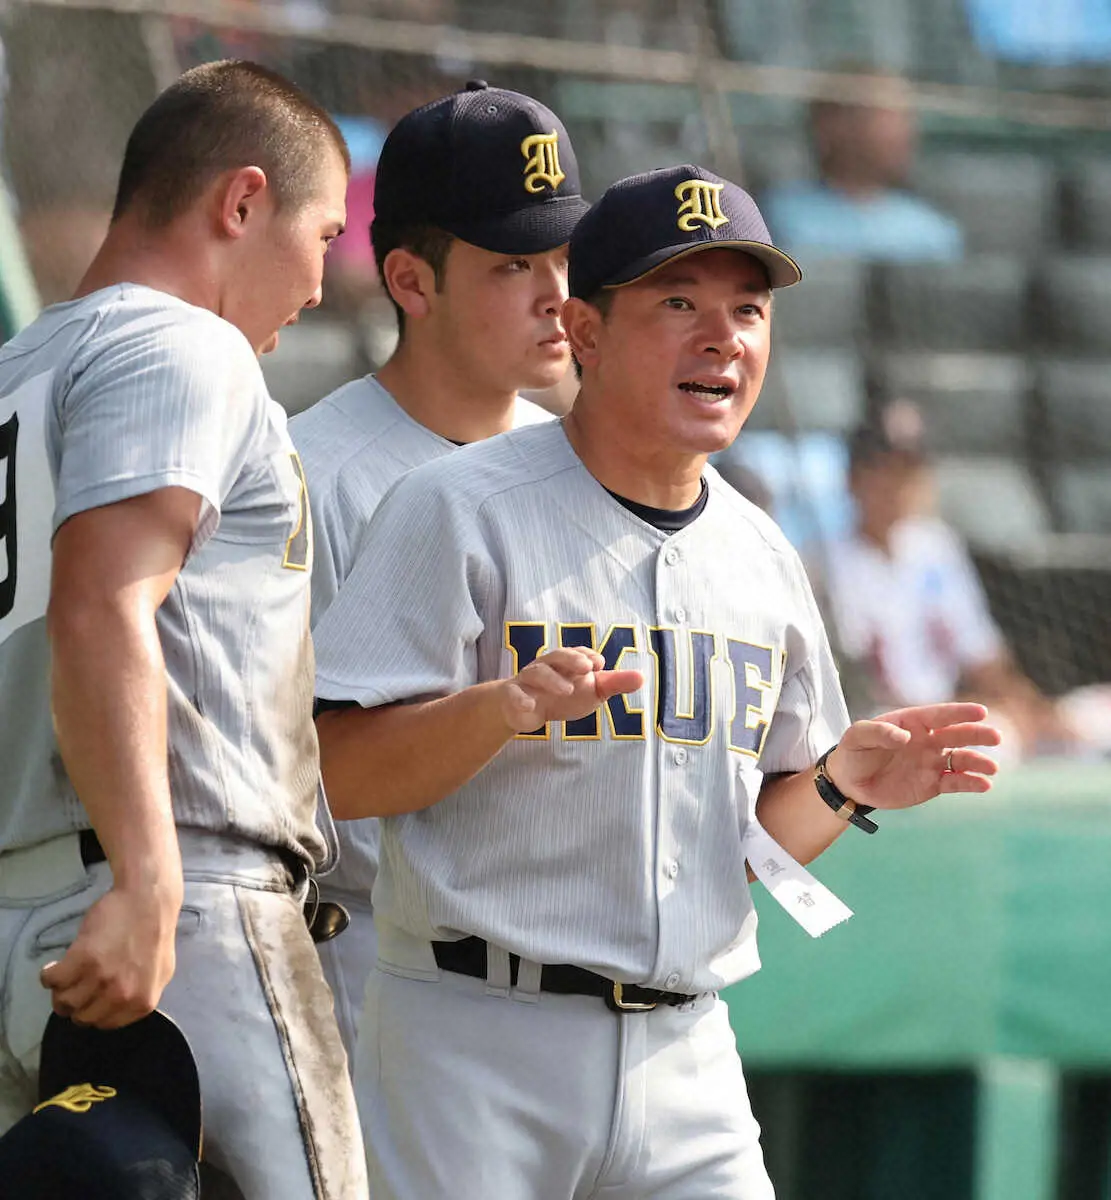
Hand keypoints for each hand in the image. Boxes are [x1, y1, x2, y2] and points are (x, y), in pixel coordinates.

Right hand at [39, 882, 180, 1028]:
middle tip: (73, 987)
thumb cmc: (154, 931)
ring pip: (64, 1001)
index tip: (88, 999)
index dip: (92, 1011)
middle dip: (74, 1004)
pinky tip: (54, 966)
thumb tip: (120, 1009)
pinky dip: (48, 976)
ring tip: (64, 976)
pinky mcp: (83, 959)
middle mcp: (121, 996)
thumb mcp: (159, 972)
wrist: (148, 899)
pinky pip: (52, 980)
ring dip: (59, 991)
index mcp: (141, 1003)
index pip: (103, 1024)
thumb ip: (140, 994)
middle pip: (81, 1017)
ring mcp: (101, 978)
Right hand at [500, 647, 642, 733]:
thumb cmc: (561, 693)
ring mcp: (527, 681)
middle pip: (556, 656)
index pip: (577, 653)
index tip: (599, 664)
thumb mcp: (591, 690)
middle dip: (571, 659)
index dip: (587, 656)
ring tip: (567, 690)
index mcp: (565, 662)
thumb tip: (642, 677)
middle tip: (587, 668)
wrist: (522, 709)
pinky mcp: (513, 697)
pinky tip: (529, 706)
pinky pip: (513, 694)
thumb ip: (614, 683)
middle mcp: (546, 666)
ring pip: (536, 673)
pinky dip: (520, 699)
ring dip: (552, 680)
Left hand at [827, 701, 1001, 811]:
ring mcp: (932, 761)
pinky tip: (984, 785)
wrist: (851, 782)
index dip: (959, 713)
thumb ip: (878, 732)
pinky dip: (970, 783)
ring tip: (992, 767)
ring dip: (978, 762)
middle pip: (957, 735)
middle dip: (977, 734)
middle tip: (995, 736)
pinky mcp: (933, 783)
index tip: (981, 711)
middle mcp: (927, 740)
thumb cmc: (854, 752)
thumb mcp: (857, 737)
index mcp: (912, 722)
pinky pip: (956, 782)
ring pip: (961, 759)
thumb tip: (903, 737)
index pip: (939, 715)